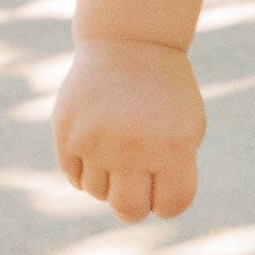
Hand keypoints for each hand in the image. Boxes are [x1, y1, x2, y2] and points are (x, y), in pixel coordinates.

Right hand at [53, 36, 205, 221]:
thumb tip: (150, 209)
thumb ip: (176, 173)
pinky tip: (98, 146)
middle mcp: (132, 148)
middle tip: (137, 184)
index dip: (167, 203)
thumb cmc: (165, 94)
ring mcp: (95, 140)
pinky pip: (75, 177)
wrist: (130, 43)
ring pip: (98, 193)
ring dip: (110, 181)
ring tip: (118, 150)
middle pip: (128, 211)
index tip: (164, 186)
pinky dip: (87, 170)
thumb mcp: (188, 129)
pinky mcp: (66, 133)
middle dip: (135, 206)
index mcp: (173, 147)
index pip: (170, 207)